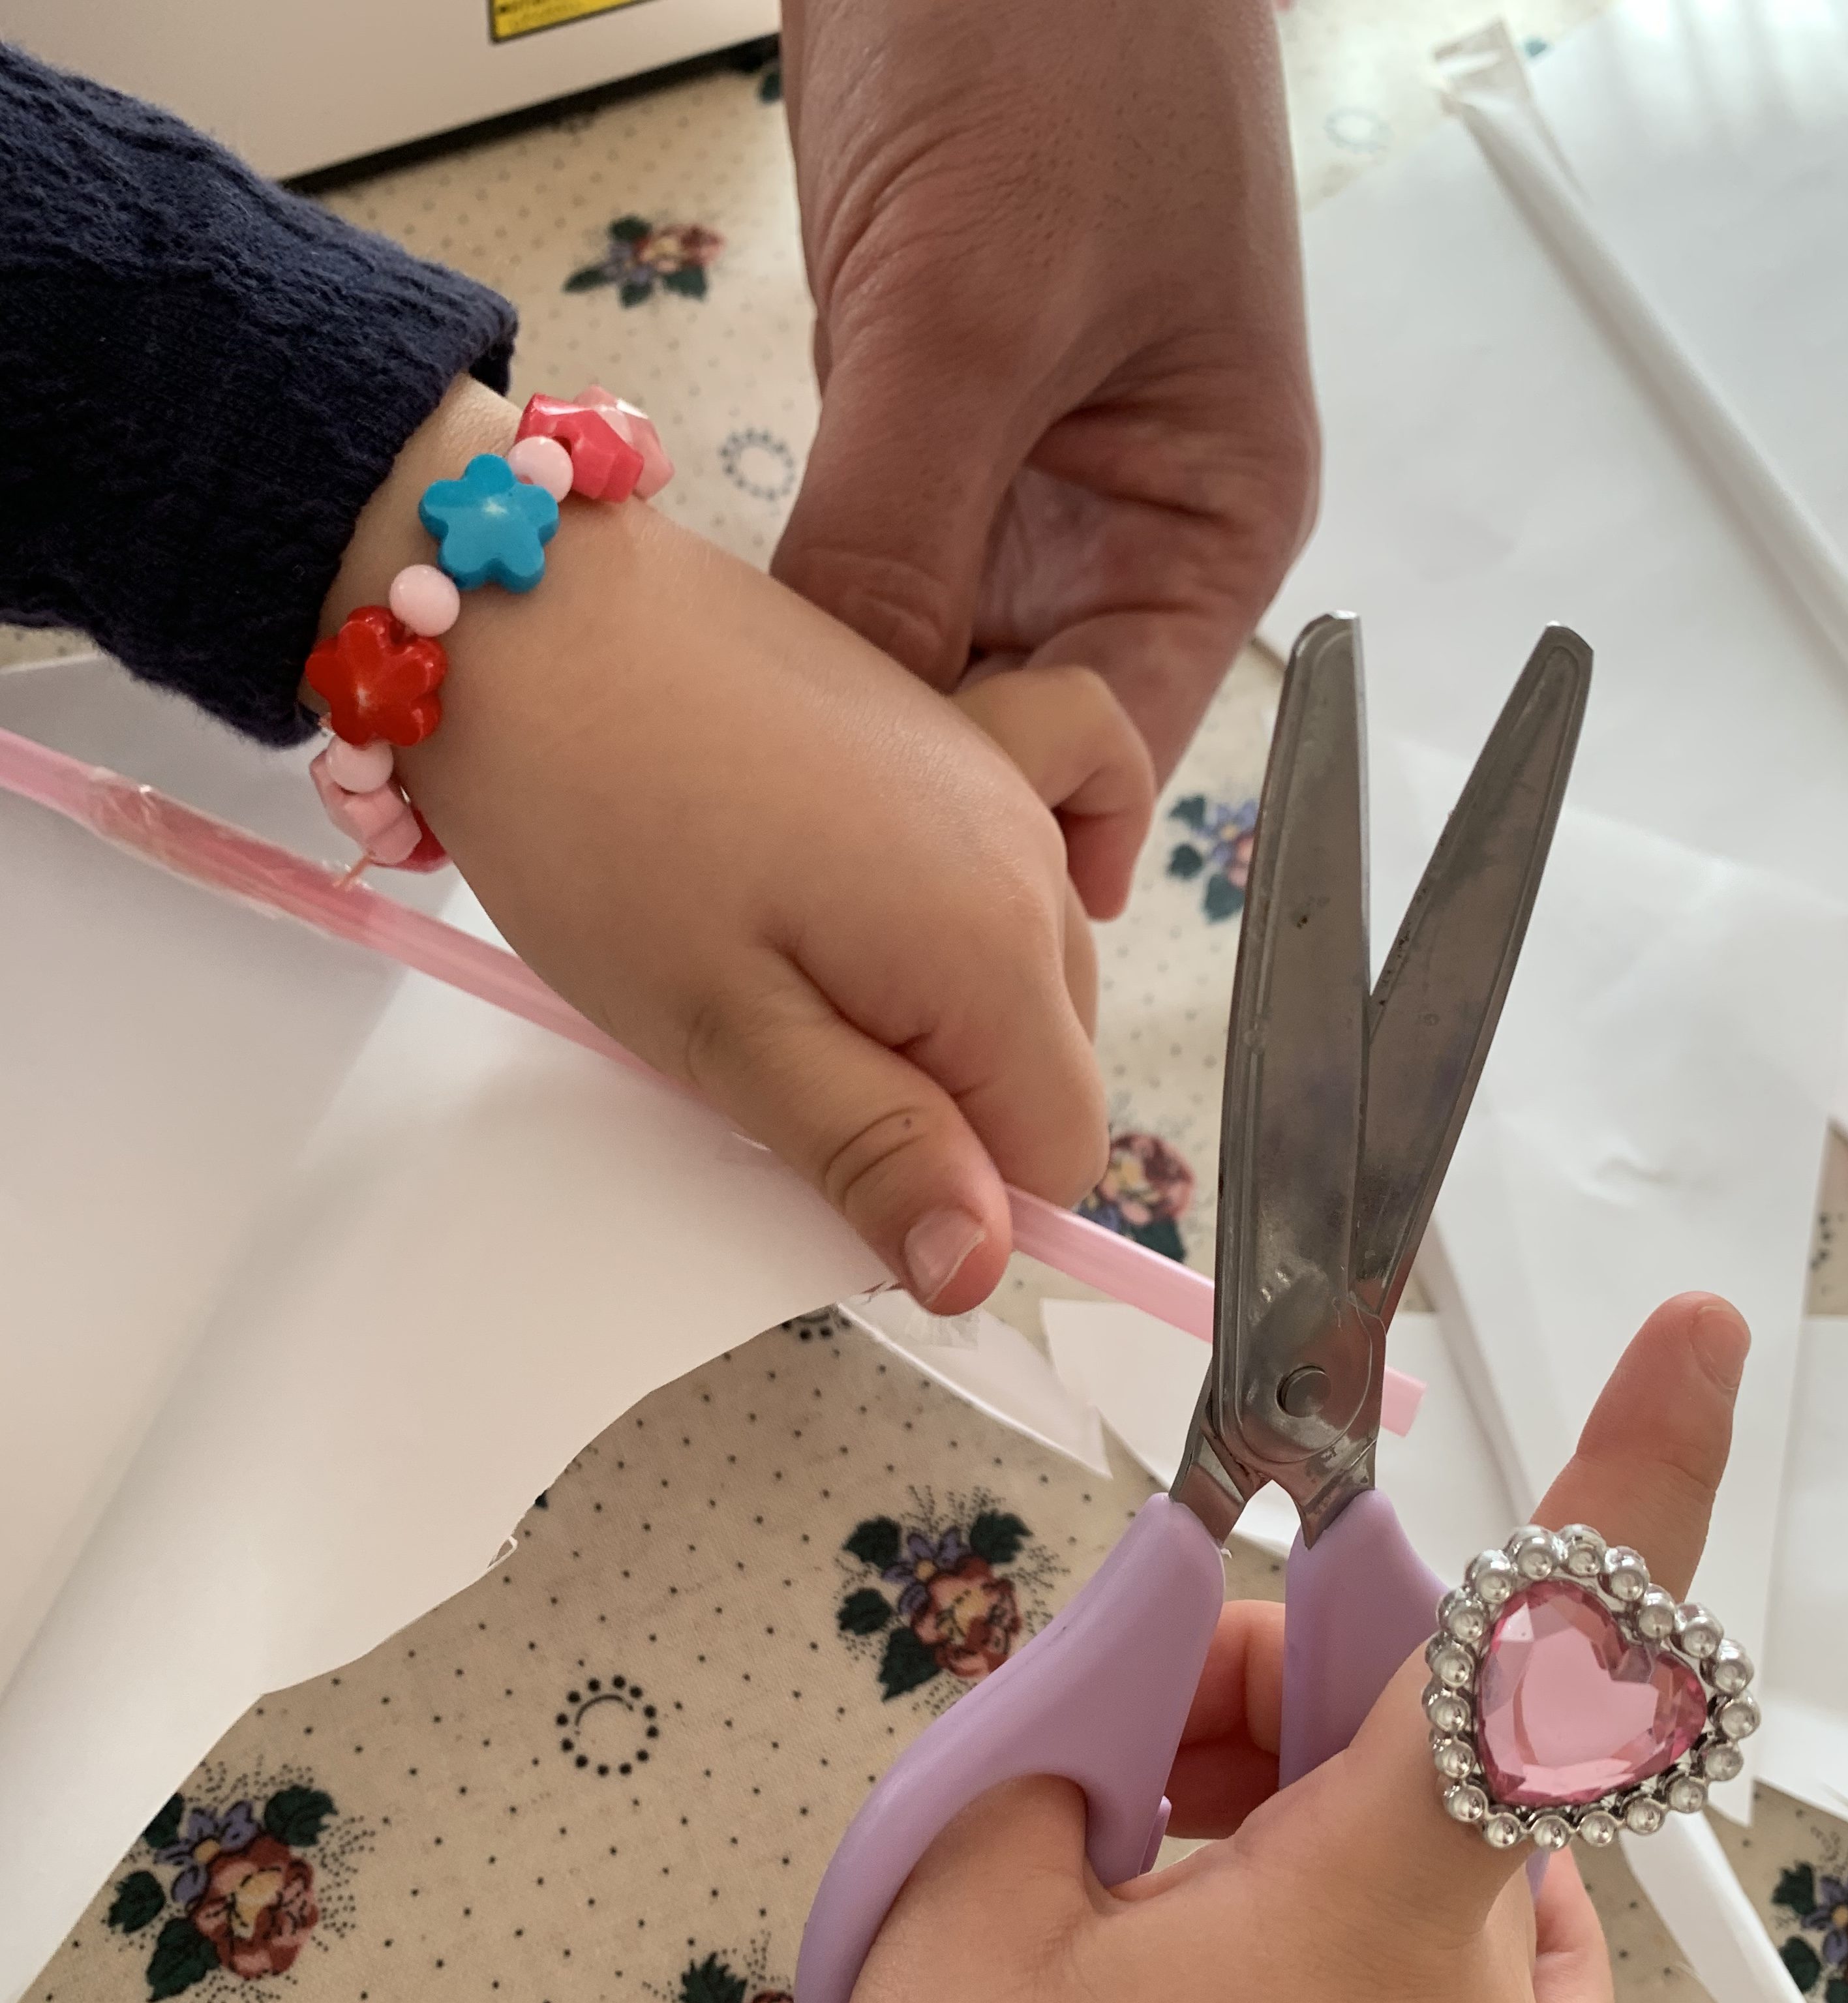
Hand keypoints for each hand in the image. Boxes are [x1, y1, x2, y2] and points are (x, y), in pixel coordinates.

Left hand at [323, 383, 1153, 1308]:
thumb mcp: (724, 1034)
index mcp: (992, 950)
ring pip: (1030, 973)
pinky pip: (1054, 826)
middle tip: (781, 1075)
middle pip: (1045, 1068)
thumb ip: (872, 1151)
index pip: (1055, 1155)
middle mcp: (1032, 862)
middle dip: (942, 1111)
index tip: (832, 1168)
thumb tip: (984, 1271)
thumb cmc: (600, 833)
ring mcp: (1001, 785)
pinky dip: (1018, 888)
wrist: (523, 617)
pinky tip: (962, 907)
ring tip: (793, 976)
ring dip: (942, 1015)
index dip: (956, 1200)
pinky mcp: (952, 733)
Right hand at [717, 1293, 1748, 2002]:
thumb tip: (1154, 1664)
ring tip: (1122, 1874)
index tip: (1702, 1337)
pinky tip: (1237, 1928)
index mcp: (1377, 1919)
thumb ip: (1072, 1733)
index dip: (1635, 1476)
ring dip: (1298, 1800)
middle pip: (1430, 1740)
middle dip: (1280, 1685)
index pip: (1542, 1654)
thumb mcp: (973, 1910)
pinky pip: (1460, 1977)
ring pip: (1433, 1850)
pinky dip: (1367, 1902)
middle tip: (1109, 1745)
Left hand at [773, 0, 1320, 882]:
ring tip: (736, 801)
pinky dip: (800, 629)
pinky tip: (725, 688)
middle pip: (1013, 722)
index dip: (1010, 838)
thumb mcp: (981, 313)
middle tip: (779, 875)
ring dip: (840, 718)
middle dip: (907, 792)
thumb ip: (909, 537)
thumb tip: (851, 739)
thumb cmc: (1063, 41)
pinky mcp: (913, 431)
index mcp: (1205, 521)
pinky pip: (859, 574)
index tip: (887, 906)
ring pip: (924, 658)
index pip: (1117, 744)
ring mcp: (1008, 481)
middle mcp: (1114, 526)